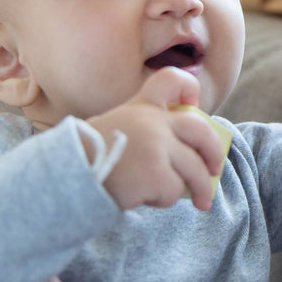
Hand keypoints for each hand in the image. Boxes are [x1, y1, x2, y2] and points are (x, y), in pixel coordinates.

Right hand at [86, 67, 225, 210]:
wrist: (66, 177)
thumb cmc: (90, 158)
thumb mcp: (116, 128)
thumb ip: (146, 130)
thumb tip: (186, 155)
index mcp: (141, 106)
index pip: (171, 79)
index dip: (189, 88)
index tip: (194, 105)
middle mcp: (153, 121)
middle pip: (201, 131)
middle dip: (214, 153)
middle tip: (215, 170)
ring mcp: (156, 145)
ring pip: (195, 168)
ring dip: (201, 188)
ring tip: (200, 202)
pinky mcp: (156, 172)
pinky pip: (175, 190)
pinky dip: (165, 200)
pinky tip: (147, 198)